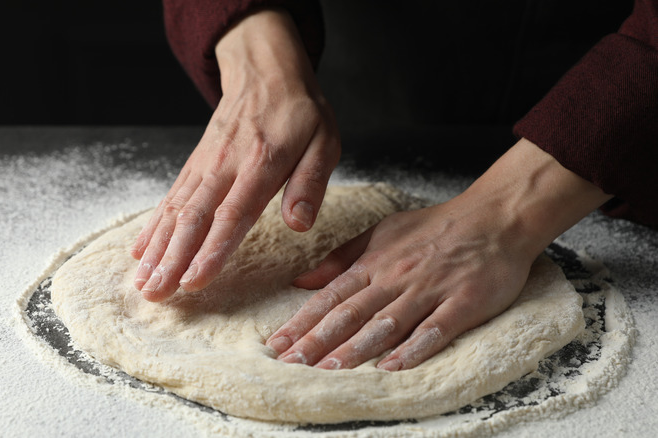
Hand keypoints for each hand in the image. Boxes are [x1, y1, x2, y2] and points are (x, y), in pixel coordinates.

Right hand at [130, 9, 339, 301]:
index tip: (194, 281)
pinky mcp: (194, 166)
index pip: (232, 214)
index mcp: (261, 163)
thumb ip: (310, 183)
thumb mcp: (323, 142)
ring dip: (157, 249)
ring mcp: (204, 166)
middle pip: (194, 218)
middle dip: (172, 260)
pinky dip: (153, 227)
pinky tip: (140, 252)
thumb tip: (299, 224)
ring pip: (175, 211)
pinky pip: (169, 199)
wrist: (265, 72)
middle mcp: (224, 166)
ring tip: (142, 282)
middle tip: (156, 294)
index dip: (211, 250)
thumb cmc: (299, 113)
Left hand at [266, 139, 611, 369]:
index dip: (302, 322)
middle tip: (290, 364)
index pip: (330, 297)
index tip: (277, 345)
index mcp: (375, 263)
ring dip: (355, 349)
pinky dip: (412, 349)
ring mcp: (429, 290)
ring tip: (328, 370)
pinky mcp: (462, 303)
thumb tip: (301, 280)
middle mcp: (396, 278)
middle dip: (317, 340)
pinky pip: (434, 330)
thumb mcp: (381, 232)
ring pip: (385, 324)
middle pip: (350, 313)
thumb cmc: (435, 227)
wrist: (494, 217)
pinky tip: (390, 368)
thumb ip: (341, 258)